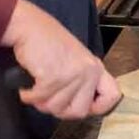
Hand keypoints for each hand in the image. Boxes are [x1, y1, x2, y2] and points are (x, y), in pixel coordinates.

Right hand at [1, 0, 120, 118]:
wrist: (30, 26)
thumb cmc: (48, 43)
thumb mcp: (76, 61)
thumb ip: (83, 82)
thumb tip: (81, 109)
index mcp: (96, 68)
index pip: (112, 96)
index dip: (98, 107)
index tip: (80, 104)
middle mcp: (89, 72)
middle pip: (79, 112)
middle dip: (60, 110)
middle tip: (48, 99)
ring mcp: (73, 75)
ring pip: (57, 108)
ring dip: (41, 102)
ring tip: (36, 89)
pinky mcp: (54, 77)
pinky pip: (41, 99)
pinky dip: (29, 96)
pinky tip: (26, 88)